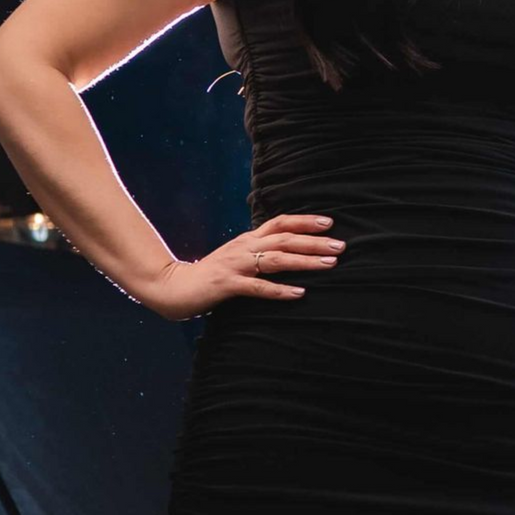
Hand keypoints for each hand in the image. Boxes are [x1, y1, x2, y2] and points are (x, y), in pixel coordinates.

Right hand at [138, 214, 344, 320]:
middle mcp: (244, 248)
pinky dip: (279, 290)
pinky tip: (299, 293)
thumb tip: (289, 250)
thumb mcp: (238, 257)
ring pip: (275, 260)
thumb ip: (259, 252)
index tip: (330, 222)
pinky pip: (256, 287)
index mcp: (248, 240)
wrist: (173, 286)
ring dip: (304, 261)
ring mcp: (235, 265)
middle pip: (284, 239)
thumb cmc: (211, 274)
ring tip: (329, 264)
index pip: (280, 223)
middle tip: (341, 246)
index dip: (305, 221)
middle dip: (314, 242)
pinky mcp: (226, 285)